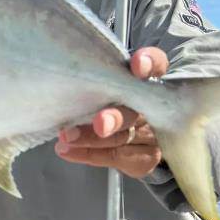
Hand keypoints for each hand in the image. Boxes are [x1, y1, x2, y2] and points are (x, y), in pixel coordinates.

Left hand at [54, 47, 167, 178]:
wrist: (129, 137)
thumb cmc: (104, 98)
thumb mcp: (100, 84)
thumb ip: (94, 80)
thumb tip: (62, 80)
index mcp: (145, 78)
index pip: (156, 64)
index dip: (149, 62)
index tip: (138, 65)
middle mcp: (151, 105)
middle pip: (136, 109)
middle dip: (115, 117)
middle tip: (99, 123)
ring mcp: (152, 132)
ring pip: (122, 137)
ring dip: (91, 139)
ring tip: (66, 137)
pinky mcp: (148, 155)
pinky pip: (118, 157)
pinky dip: (90, 155)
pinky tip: (68, 151)